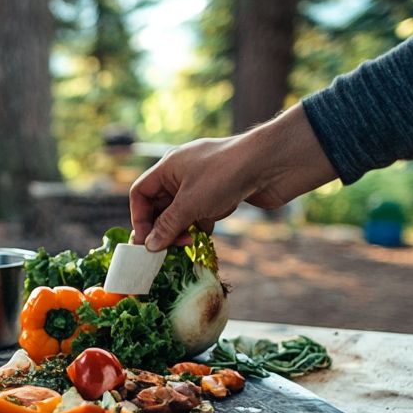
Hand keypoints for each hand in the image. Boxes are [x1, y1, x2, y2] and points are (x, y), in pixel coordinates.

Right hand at [129, 104, 338, 249]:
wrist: (272, 163)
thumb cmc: (226, 174)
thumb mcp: (190, 203)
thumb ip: (167, 226)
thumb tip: (149, 246)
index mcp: (169, 167)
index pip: (141, 193)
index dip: (140, 218)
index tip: (145, 241)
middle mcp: (182, 173)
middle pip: (160, 205)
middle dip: (162, 227)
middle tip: (165, 249)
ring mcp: (202, 184)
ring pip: (182, 212)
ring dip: (182, 229)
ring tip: (189, 242)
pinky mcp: (221, 194)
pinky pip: (201, 214)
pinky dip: (201, 226)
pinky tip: (206, 235)